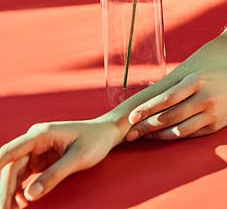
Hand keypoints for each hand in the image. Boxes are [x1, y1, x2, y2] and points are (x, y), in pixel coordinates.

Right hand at [0, 118, 122, 206]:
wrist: (107, 133)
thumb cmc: (95, 141)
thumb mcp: (78, 159)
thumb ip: (54, 175)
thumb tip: (29, 195)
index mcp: (41, 134)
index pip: (10, 152)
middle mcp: (35, 140)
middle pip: (11, 167)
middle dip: (5, 190)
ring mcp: (36, 149)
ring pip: (15, 173)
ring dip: (10, 192)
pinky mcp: (41, 158)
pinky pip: (24, 175)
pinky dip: (20, 190)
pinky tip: (20, 204)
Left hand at [126, 68, 226, 140]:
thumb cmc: (217, 79)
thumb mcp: (199, 75)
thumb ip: (179, 86)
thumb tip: (151, 94)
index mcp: (196, 81)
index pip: (167, 98)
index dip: (148, 108)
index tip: (131, 116)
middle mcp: (203, 98)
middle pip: (170, 116)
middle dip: (147, 126)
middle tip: (130, 133)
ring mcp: (209, 114)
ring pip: (178, 129)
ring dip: (158, 135)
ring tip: (144, 136)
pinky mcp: (214, 127)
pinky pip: (190, 135)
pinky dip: (174, 137)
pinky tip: (162, 137)